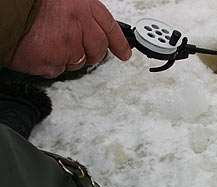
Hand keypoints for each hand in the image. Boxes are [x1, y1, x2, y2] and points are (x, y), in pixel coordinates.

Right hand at [7, 0, 131, 77]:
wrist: (4, 10)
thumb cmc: (29, 2)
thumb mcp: (61, 2)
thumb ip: (78, 15)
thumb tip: (90, 31)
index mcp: (82, 7)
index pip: (110, 28)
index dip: (119, 43)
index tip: (124, 54)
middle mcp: (78, 27)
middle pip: (97, 51)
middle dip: (89, 52)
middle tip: (73, 46)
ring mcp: (65, 47)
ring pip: (76, 62)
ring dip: (65, 57)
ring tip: (46, 41)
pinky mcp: (50, 62)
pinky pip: (55, 70)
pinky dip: (47, 64)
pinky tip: (36, 50)